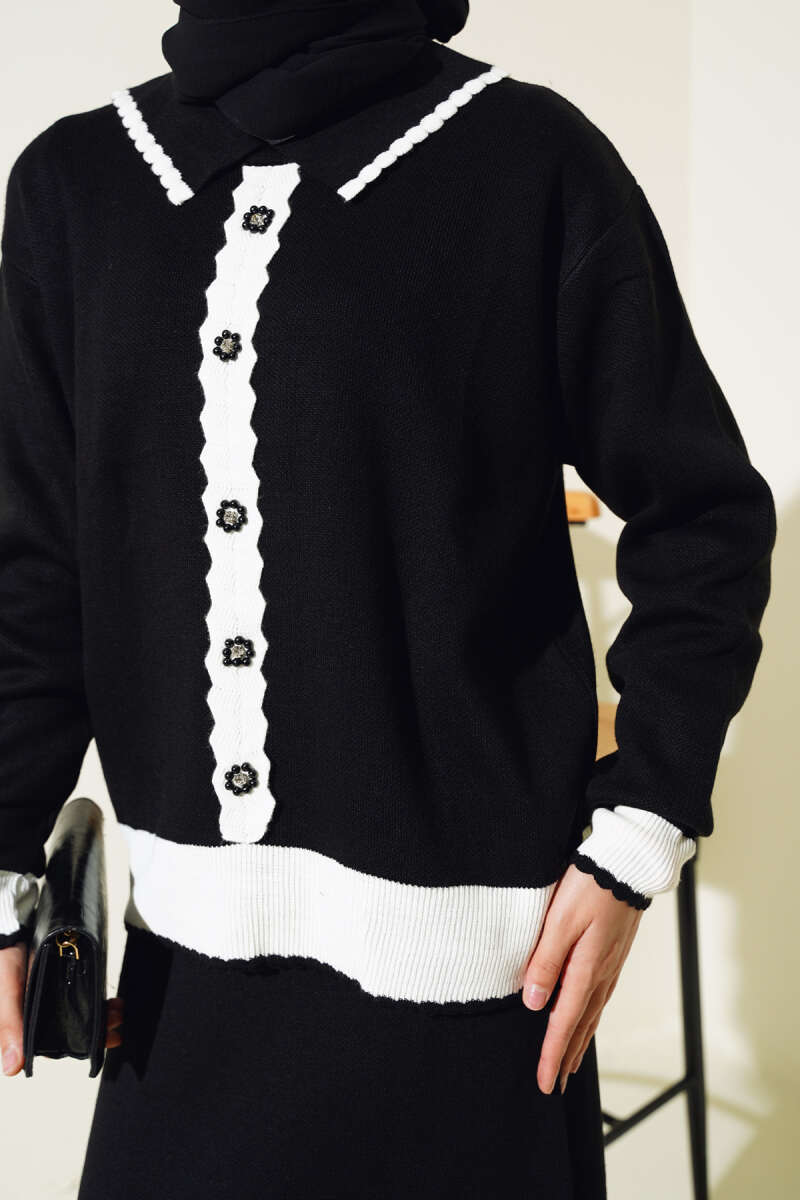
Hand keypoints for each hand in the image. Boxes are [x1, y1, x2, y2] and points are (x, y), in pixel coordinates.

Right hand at [0, 942, 123, 1076]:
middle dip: (98, 1028)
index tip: (103, 1041)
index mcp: (27, 1024)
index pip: (57, 1045)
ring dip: (101, 1013)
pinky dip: (97, 996)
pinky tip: (109, 998)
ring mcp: (55, 996)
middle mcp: (43, 1013)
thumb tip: (12, 1068)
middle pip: (74, 1028)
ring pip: (82, 1011)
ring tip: (117, 1009)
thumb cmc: (5, 962)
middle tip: (116, 1022)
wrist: (13, 930)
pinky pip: (84, 991)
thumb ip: (10, 1026)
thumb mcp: (7, 993)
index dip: (81, 1045)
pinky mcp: (64, 979)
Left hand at [522, 863, 643, 1094]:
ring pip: (591, 1014)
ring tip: (568, 1062)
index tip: (544, 1083)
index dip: (551, 1054)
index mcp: (586, 970)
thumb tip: (532, 1002)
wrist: (626, 864)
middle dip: (565, 1056)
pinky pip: (599, 997)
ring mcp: (610, 965)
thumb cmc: (591, 887)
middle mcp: (601, 974)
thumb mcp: (560, 921)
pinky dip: (589, 1018)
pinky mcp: (613, 955)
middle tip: (554, 1084)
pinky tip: (585, 1018)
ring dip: (578, 1041)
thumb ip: (545, 960)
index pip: (564, 1022)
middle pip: (580, 1026)